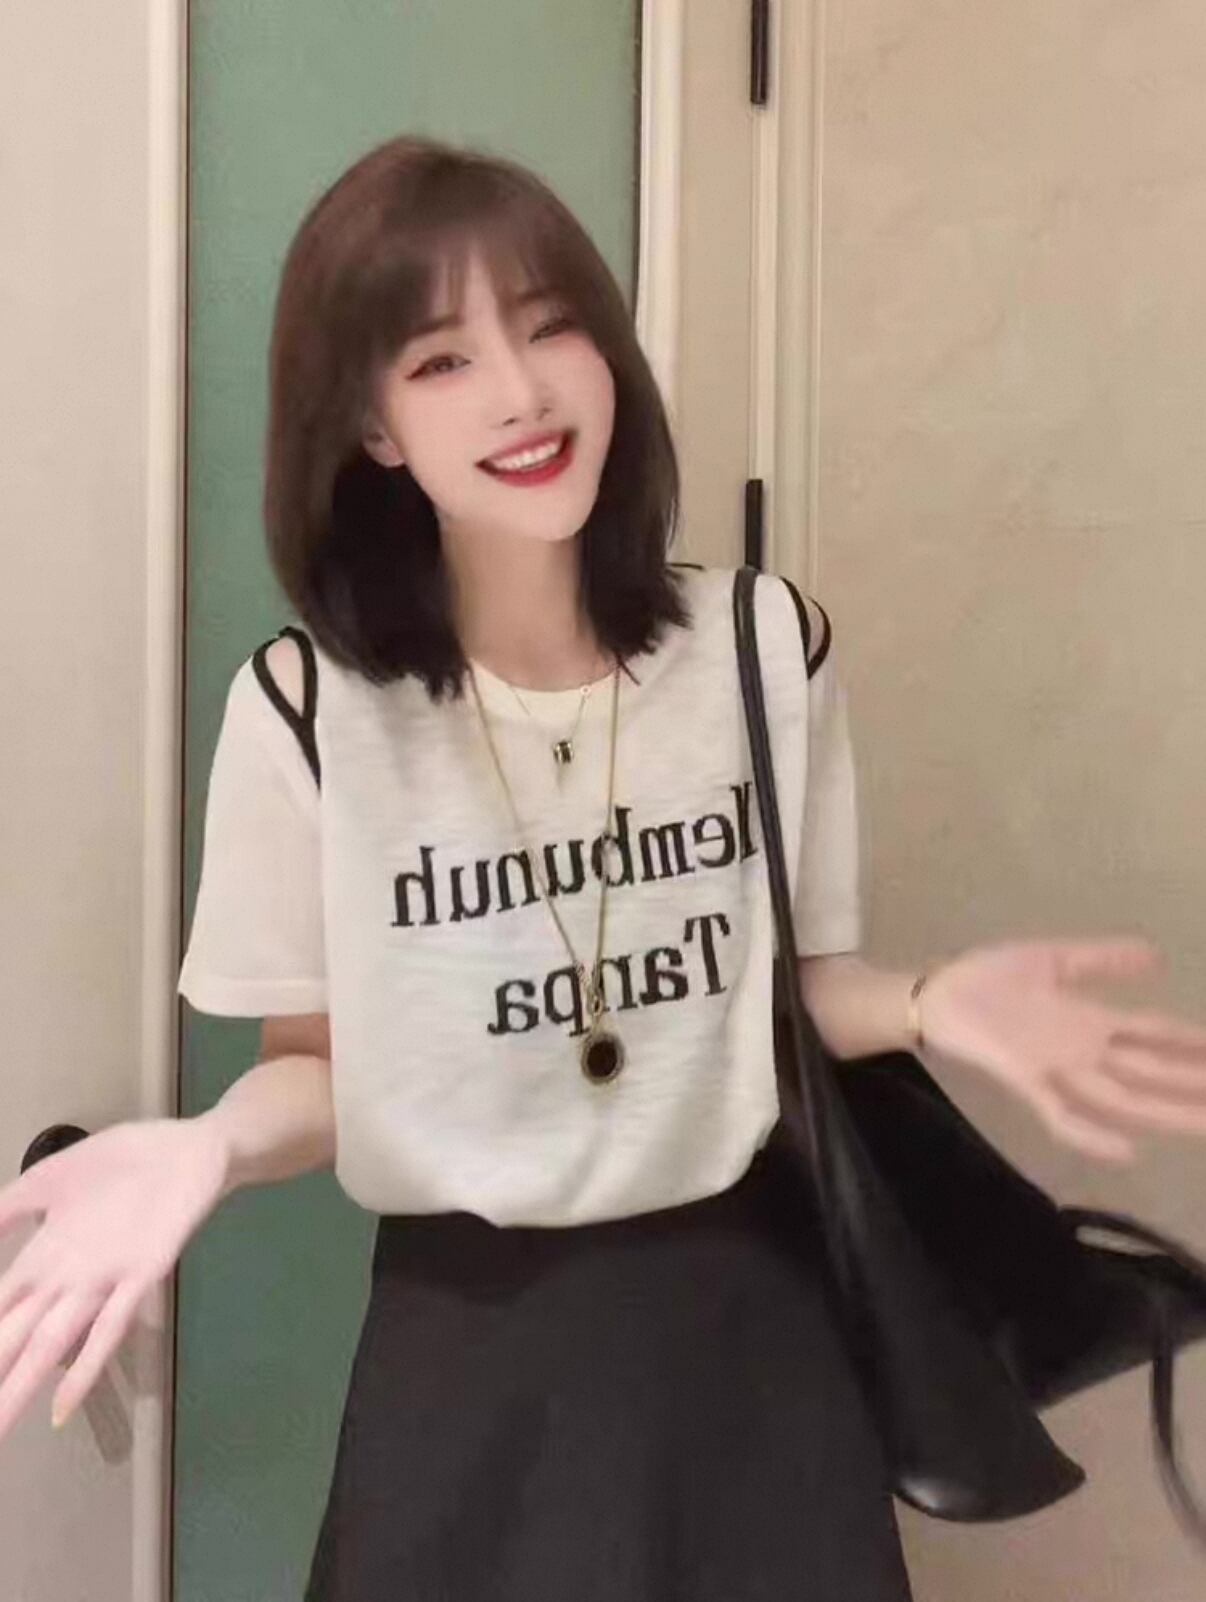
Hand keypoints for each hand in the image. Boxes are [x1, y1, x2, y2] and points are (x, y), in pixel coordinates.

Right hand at [0, 1117, 228, 1442]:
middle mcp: (66, 1280)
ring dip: (20, 1386)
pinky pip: (110, 1328)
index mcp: (43, 1257)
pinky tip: (60, 1409)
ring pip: (52, 1343)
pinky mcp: (143, 1274)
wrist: (192, 1149)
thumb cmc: (122, 1162)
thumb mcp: (50, 1178)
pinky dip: (85, 1370)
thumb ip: (7, 1208)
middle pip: (15, 1338)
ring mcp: (103, 1282)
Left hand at [919, 937, 1205, 1162]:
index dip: (1192, 1043)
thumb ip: (1102, 959)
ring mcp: (1056, 1068)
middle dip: (1194, 1085)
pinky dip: (1092, 1135)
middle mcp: (1082, 1050)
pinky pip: (1061, 1114)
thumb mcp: (1054, 958)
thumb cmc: (990, 977)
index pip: (1155, 1034)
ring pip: (1122, 1098)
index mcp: (1091, 1020)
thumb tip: (1157, 954)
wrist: (936, 993)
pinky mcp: (1023, 1079)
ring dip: (1165, 1111)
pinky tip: (1128, 1150)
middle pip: (1150, 1073)